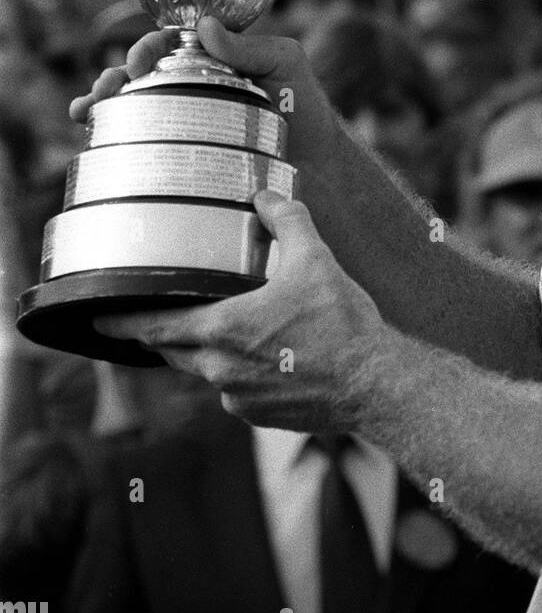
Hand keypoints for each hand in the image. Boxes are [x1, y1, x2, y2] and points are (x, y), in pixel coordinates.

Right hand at [70, 16, 339, 166]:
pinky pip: (141, 139)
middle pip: (140, 73)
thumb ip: (248, 46)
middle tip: (108, 86)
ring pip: (132, 104)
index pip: (169, 42)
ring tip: (86, 110)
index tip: (140, 60)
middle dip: (114, 74)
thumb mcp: (285, 62)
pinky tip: (91, 136)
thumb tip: (204, 26)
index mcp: (212, 57)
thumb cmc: (305, 106)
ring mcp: (185, 118)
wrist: (316, 163)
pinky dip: (112, 135)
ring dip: (103, 102)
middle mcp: (192, 84)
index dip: (148, 46)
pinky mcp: (182, 150)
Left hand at [94, 191, 386, 431]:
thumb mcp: (315, 259)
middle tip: (151, 315)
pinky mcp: (259, 416)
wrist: (373, 385)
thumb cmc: (342, 324)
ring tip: (222, 328)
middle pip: (172, 350)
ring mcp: (238, 398)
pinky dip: (239, 371)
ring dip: (205, 350)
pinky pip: (234, 389)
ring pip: (204, 370)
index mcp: (222, 330)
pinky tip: (265, 356)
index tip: (98, 316)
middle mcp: (220, 370)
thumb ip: (286, 221)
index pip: (153, 326)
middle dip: (160, 332)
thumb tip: (267, 196)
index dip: (122, 321)